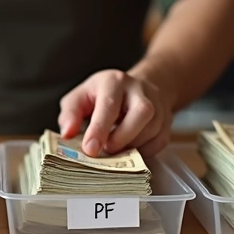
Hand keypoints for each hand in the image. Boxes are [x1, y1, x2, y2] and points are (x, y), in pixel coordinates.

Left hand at [57, 69, 173, 157]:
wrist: (137, 87)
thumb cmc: (102, 95)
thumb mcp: (80, 97)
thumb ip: (70, 114)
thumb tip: (67, 133)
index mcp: (114, 81)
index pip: (109, 105)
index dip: (99, 129)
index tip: (90, 150)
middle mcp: (139, 89)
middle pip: (141, 113)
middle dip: (122, 138)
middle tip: (106, 151)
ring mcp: (157, 104)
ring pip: (152, 129)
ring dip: (132, 146)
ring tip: (116, 151)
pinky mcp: (166, 120)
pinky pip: (160, 141)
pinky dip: (144, 151)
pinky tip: (130, 150)